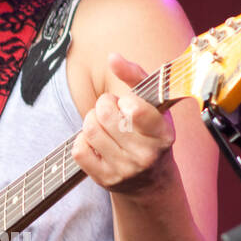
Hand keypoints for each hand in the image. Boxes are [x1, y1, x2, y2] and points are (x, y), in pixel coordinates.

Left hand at [71, 51, 175, 195]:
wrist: (151, 182)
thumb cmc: (151, 134)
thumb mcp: (154, 105)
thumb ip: (135, 76)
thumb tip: (112, 57)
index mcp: (162, 134)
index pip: (135, 110)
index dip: (124, 101)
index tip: (128, 105)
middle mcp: (145, 156)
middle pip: (105, 114)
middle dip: (104, 105)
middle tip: (112, 111)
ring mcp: (124, 170)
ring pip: (90, 130)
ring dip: (92, 120)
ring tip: (103, 124)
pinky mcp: (104, 179)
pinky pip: (79, 150)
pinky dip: (83, 140)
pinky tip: (96, 141)